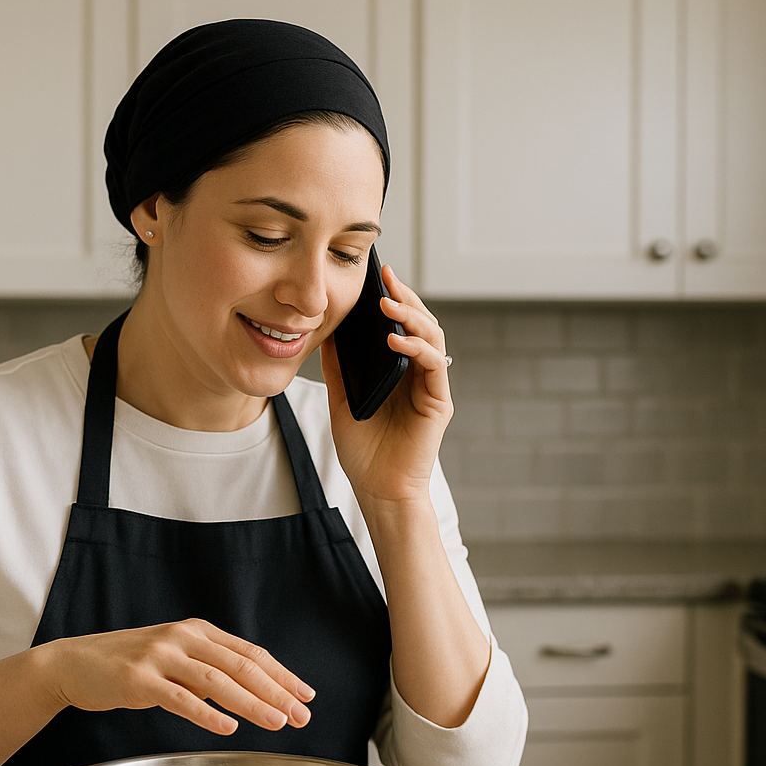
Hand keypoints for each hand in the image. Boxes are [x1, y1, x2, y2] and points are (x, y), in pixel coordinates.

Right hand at [45, 619, 314, 734]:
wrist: (75, 663)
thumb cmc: (130, 665)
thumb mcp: (175, 659)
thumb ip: (209, 670)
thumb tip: (251, 692)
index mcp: (198, 631)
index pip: (251, 653)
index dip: (282, 675)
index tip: (307, 695)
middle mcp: (183, 637)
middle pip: (241, 666)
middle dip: (277, 692)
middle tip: (302, 715)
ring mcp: (160, 655)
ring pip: (217, 681)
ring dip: (252, 703)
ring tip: (277, 723)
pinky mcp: (138, 678)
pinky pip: (179, 698)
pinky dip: (207, 713)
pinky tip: (228, 728)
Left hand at [320, 263, 452, 506]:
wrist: (377, 489)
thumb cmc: (363, 450)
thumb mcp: (341, 398)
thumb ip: (339, 366)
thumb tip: (327, 329)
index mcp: (399, 371)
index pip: (401, 325)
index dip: (392, 299)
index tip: (376, 275)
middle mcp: (419, 374)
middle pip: (421, 323)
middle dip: (405, 297)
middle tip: (386, 277)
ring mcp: (431, 387)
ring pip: (432, 337)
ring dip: (412, 317)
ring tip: (387, 304)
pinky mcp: (439, 403)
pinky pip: (435, 365)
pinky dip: (417, 348)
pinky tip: (396, 340)